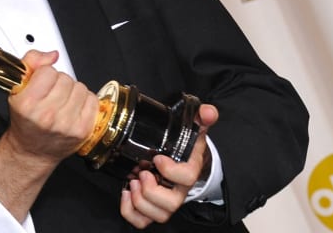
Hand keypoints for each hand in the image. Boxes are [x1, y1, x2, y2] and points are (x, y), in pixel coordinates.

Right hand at [0, 50, 98, 221]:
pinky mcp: (82, 129)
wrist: (32, 150)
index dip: (44, 74)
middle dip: (58, 82)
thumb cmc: (26, 121)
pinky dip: (85, 100)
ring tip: (62, 100)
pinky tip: (74, 107)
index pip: (47, 71)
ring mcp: (67, 123)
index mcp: (28, 104)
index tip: (41, 83)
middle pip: (65, 78)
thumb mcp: (17, 90)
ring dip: (72, 90)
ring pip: (79, 87)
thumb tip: (52, 55)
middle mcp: (47, 115)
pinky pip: (92, 100)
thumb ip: (31, 63)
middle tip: (51, 93)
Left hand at [119, 103, 218, 228]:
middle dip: (152, 190)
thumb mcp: (193, 130)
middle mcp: (178, 190)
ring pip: (158, 215)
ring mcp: (165, 201)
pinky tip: (125, 193)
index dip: (171, 171)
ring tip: (132, 181)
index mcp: (188, 170)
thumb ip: (201, 118)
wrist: (181, 162)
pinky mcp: (151, 207)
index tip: (157, 158)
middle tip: (141, 173)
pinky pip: (142, 221)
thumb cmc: (184, 149)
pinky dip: (130, 212)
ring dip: (140, 201)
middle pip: (172, 203)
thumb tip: (207, 112)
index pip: (187, 177)